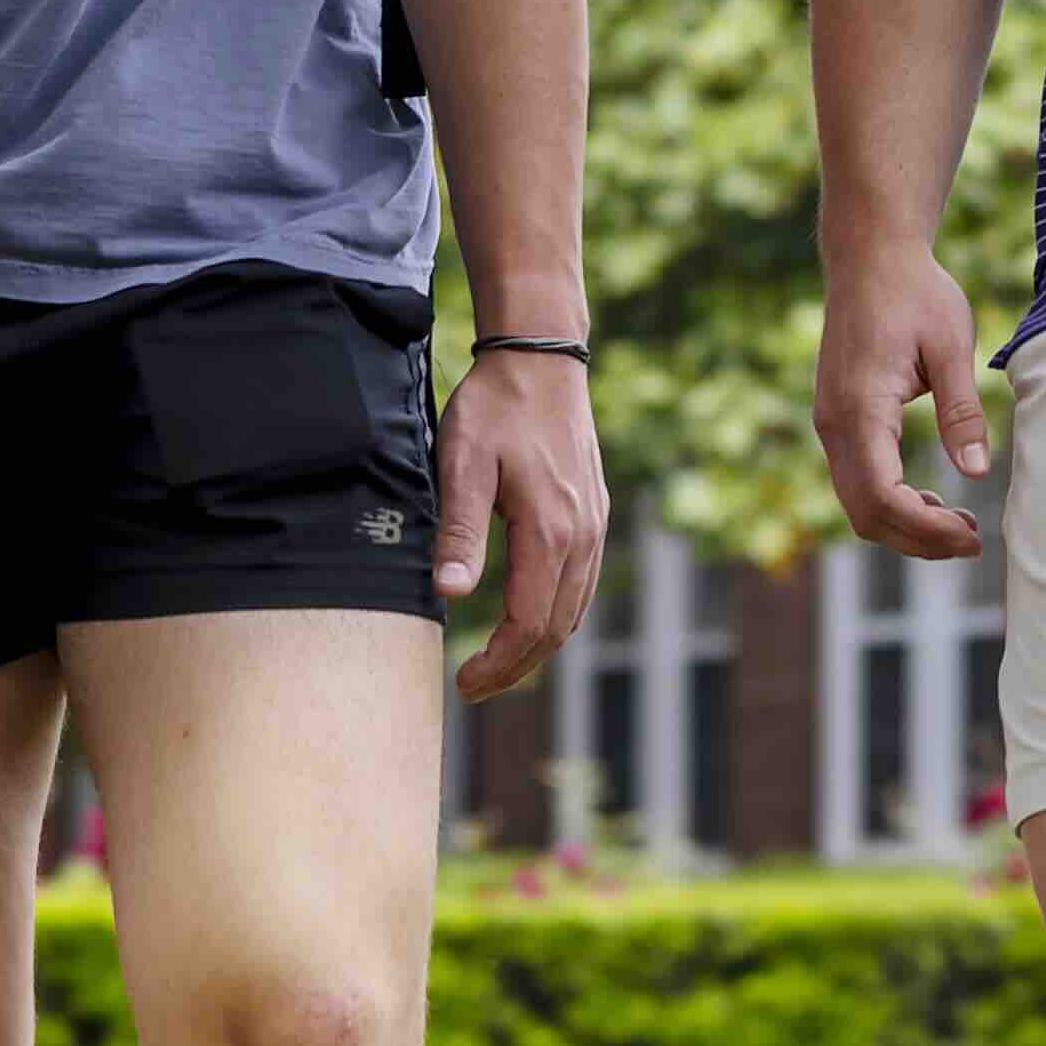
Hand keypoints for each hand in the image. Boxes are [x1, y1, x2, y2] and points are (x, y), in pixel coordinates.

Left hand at [437, 346, 612, 704]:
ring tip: (494, 663)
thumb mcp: (462, 464)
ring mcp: (594, 525)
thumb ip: (459, 531)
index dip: (498, 664)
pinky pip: (580, 585)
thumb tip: (451, 595)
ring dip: (536, 646)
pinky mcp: (593, 514)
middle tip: (472, 687)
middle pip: (557, 629)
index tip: (463, 683)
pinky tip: (524, 618)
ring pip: (574, 610)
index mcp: (551, 531)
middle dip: (516, 666)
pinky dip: (554, 615)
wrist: (542, 357)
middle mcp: (583, 536)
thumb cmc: (496, 407)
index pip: (530, 624)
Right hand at [822, 251, 1000, 561]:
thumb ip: (961, 411)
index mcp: (860, 408)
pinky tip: (932, 500)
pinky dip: (891, 502)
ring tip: (960, 524)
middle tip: (973, 540)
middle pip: (864, 513)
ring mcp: (829, 423)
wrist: (870, 256)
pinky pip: (856, 479)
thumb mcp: (952, 346)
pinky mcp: (836, 419)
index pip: (883, 496)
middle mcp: (834, 423)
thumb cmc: (916, 293)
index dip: (925, 529)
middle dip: (917, 539)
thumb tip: (977, 471)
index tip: (972, 535)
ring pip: (856, 502)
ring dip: (904, 524)